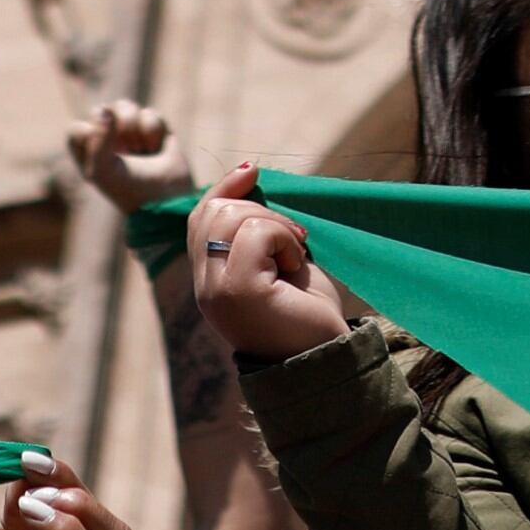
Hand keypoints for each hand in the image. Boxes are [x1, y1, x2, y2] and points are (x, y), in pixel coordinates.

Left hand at [67, 100, 196, 216]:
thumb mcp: (103, 171)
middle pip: (101, 110)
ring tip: (142, 149)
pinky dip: (153, 130)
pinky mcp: (153, 129)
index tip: (105, 155)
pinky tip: (157, 148)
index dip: (89, 137)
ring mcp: (130, 133)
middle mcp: (106, 140)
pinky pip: (149, 113)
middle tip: (128, 151)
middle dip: (116, 130)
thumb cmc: (129, 189)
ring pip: (125, 106)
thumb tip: (104, 110)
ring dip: (135, 127)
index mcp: (88, 153)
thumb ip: (96, 140)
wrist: (168, 198)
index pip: (77, 130)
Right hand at [192, 164, 352, 361]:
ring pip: (234, 217)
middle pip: (215, 212)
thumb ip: (257, 231)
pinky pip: (255, 232)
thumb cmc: (309, 313)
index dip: (223, 188)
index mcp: (211, 282)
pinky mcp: (238, 290)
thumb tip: (248, 176)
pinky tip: (296, 265)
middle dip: (260, 209)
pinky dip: (284, 239)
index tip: (252, 170)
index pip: (199, 219)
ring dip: (276, 226)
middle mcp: (206, 289)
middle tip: (295, 239)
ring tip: (295, 255)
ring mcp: (216, 291)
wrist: (330, 360)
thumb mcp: (279, 263)